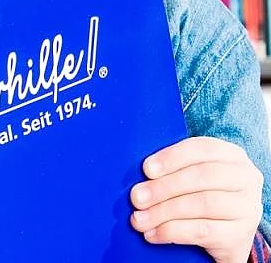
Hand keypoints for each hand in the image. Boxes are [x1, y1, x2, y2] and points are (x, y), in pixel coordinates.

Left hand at [130, 136, 262, 262]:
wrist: (228, 233)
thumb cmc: (202, 192)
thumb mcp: (194, 173)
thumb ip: (175, 166)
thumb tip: (142, 172)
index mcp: (232, 155)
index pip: (201, 148)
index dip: (171, 157)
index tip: (146, 169)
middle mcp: (246, 178)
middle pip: (201, 176)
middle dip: (164, 186)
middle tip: (137, 197)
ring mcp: (247, 208)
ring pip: (202, 204)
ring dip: (164, 211)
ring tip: (140, 218)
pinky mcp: (241, 235)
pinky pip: (203, 231)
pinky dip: (173, 232)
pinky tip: (154, 234)